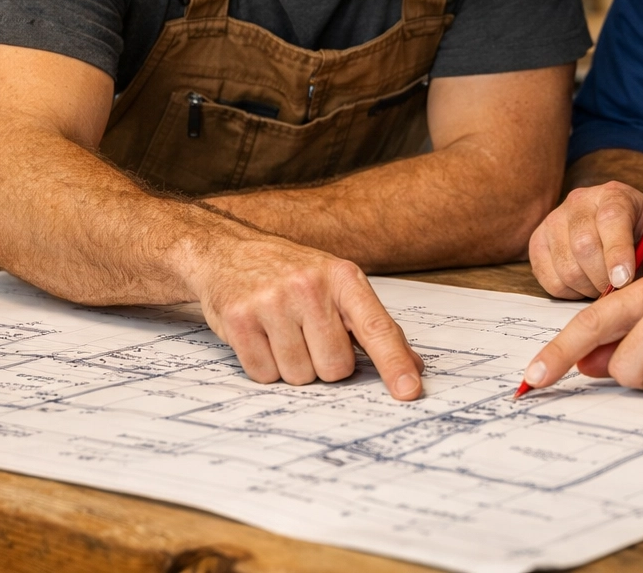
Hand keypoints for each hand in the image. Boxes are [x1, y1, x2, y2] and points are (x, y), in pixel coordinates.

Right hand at [184, 231, 424, 399]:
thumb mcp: (337, 287)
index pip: (377, 328)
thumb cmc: (291, 274)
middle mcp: (310, 287)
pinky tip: (261, 337)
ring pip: (299, 376)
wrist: (229, 251)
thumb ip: (374, 327)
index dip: (394, 363)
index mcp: (344, 278)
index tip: (410, 390)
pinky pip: (264, 375)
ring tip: (282, 333)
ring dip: (293, 367)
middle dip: (324, 365)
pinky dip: (264, 366)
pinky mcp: (239, 319)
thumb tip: (413, 367)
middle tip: (309, 336)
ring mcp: (272, 302)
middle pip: (335, 368)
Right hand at [529, 181, 642, 298]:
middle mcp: (580, 201)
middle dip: (604, 278)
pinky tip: (585, 284)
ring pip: (565, 266)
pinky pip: (548, 278)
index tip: (624, 280)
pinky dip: (569, 292)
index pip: (611, 219)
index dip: (617, 252)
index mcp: (615, 195)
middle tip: (619, 289)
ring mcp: (554, 220)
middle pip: (583, 245)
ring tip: (604, 285)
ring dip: (588, 287)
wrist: (617, 227)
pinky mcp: (538, 241)